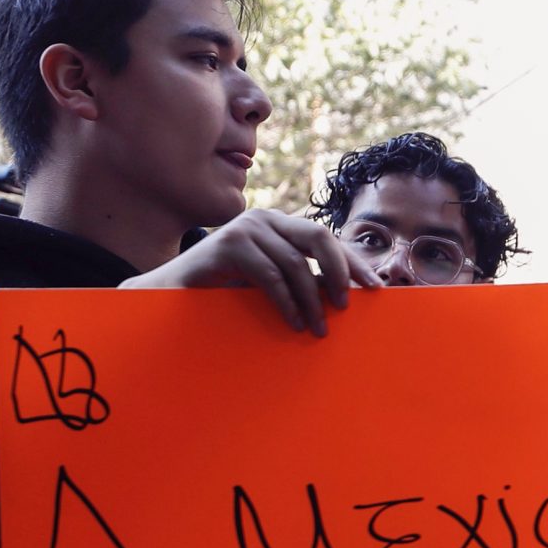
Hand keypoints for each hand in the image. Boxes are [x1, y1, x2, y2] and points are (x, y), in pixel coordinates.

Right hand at [121, 208, 374, 335]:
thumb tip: (345, 297)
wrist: (172, 294)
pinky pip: (271, 275)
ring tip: (318, 328)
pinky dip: (287, 302)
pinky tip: (295, 322)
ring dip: (311, 299)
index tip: (376, 287)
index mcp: (279, 225)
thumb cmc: (226, 292)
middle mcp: (264, 219)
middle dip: (342, 270)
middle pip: (319, 236)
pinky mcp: (228, 245)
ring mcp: (245, 228)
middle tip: (349, 304)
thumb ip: (302, 281)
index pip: (326, 238)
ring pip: (295, 263)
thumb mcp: (272, 284)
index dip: (353, 261)